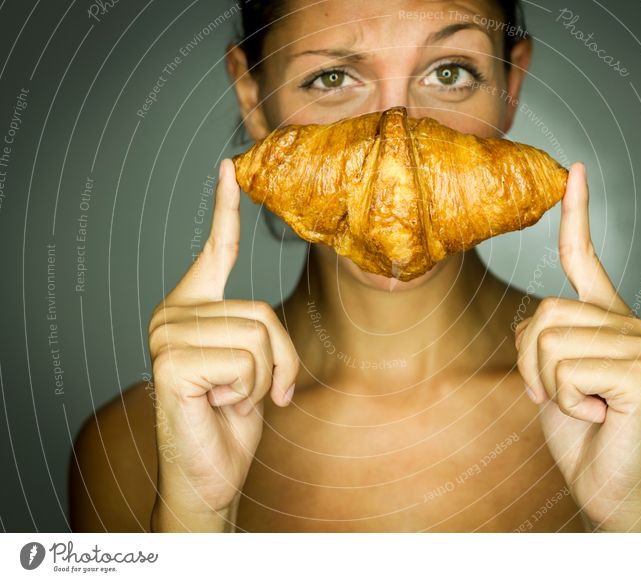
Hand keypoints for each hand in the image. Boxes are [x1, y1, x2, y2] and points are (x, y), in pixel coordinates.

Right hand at [147, 159, 298, 530]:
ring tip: (235, 399)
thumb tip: (264, 316)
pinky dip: (248, 392)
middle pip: (263, 310)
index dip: (225, 209)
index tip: (230, 166)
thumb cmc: (234, 418)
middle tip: (260, 392)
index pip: (218, 251)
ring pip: (259, 335)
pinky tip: (218, 405)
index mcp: (196, 308)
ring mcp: (167, 335)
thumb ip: (258, 331)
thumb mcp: (258, 366)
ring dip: (264, 379)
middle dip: (280, 361)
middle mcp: (174, 314)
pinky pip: (245, 360)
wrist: (213, 473)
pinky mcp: (171, 360)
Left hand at [515, 163, 640, 531]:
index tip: (574, 169)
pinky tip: (598, 415)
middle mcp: (628, 323)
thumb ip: (541, 339)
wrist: (604, 484)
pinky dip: (567, 402)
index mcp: (603, 317)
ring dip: (548, 384)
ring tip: (582, 405)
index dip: (577, 213)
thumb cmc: (577, 430)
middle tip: (559, 394)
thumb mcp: (547, 376)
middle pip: (542, 311)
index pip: (584, 257)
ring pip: (550, 339)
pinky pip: (568, 370)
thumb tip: (535, 320)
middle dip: (531, 362)